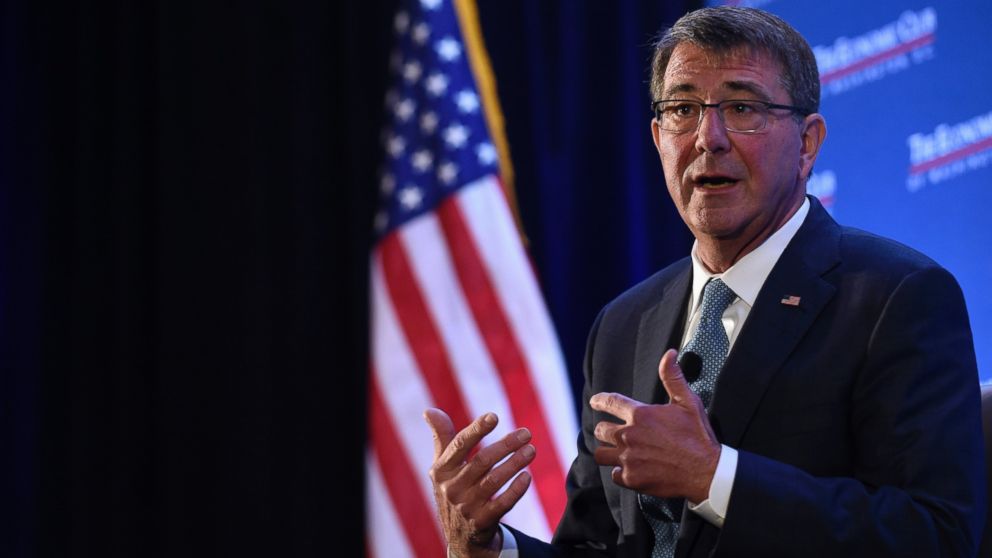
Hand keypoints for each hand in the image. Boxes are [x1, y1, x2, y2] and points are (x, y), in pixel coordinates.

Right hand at [424, 409, 535, 557]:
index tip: (494, 416)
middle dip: (506, 445)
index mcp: (441, 470)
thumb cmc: (454, 489)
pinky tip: (527, 476)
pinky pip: (503, 503)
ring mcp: (466, 507)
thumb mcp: (443, 466)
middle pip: (482, 461)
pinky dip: (516, 489)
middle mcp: (451, 488)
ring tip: (531, 450)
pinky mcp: (482, 522)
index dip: (477, 430)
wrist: (459, 535)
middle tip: (526, 433)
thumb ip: (441, 437)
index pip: (460, 445)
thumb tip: (428, 410)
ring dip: (515, 463)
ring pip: (495, 480)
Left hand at [590, 349, 719, 502]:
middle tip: (611, 432)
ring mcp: (628, 458)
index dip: (599, 401)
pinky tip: (629, 469)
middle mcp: (629, 435)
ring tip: (614, 451)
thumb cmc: (698, 436)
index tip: (595, 402)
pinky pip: (613, 474)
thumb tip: (669, 354)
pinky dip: (619, 472)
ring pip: (601, 453)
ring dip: (607, 451)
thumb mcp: (688, 402)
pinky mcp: (631, 478)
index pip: (610, 402)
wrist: (706, 472)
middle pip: (601, 430)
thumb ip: (673, 377)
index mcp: (641, 415)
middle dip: (604, 429)